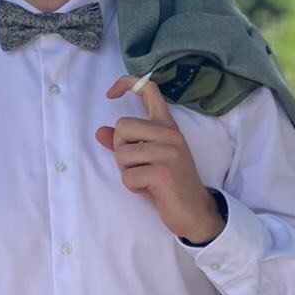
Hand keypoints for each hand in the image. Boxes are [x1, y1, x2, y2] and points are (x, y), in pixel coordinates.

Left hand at [95, 76, 224, 243]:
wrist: (194, 211)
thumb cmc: (168, 185)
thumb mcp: (146, 159)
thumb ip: (125, 144)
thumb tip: (100, 132)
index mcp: (167, 126)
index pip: (149, 89)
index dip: (127, 83)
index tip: (110, 94)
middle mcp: (170, 134)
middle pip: (122, 127)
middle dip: (121, 150)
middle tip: (138, 165)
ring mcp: (169, 152)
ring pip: (122, 154)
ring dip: (127, 171)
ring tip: (146, 178)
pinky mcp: (163, 171)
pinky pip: (127, 176)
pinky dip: (133, 186)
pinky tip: (150, 189)